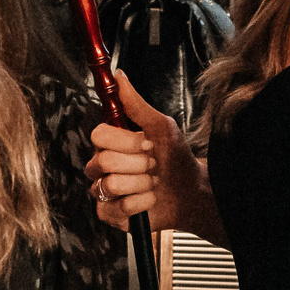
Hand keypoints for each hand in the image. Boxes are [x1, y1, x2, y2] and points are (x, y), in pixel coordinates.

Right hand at [84, 71, 207, 233]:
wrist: (191, 191)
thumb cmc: (175, 157)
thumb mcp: (161, 126)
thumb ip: (136, 104)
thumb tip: (119, 75)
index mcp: (110, 142)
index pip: (98, 135)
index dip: (125, 141)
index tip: (147, 143)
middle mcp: (101, 165)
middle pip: (105, 161)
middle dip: (139, 164)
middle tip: (153, 164)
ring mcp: (103, 191)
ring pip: (111, 185)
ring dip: (142, 183)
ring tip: (153, 182)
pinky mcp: (109, 214)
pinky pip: (119, 207)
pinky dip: (142, 203)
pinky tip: (150, 199)